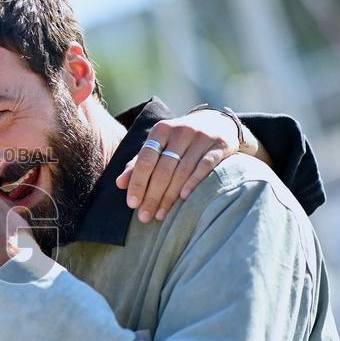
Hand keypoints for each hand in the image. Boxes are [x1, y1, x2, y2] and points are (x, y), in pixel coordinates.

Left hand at [116, 108, 237, 221]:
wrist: (217, 123)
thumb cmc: (179, 141)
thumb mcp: (158, 147)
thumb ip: (139, 164)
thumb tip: (119, 183)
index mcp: (161, 130)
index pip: (145, 159)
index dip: (137, 182)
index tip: (132, 204)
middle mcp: (181, 131)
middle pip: (163, 169)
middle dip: (152, 195)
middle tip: (145, 217)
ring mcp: (202, 137)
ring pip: (182, 171)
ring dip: (170, 196)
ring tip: (161, 215)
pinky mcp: (220, 146)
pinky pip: (205, 167)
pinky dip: (193, 183)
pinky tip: (184, 198)